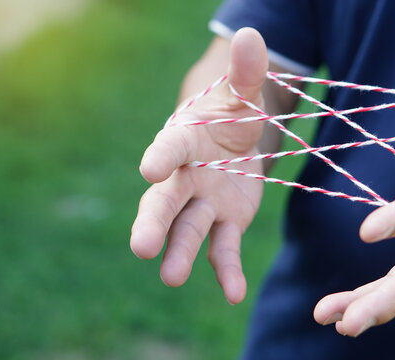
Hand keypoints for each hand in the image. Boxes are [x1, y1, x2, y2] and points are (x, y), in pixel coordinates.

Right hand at [130, 28, 268, 304]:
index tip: (151, 168)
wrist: (234, 141)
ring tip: (172, 276)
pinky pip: (223, 249)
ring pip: (188, 231)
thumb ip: (246, 73)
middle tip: (141, 247)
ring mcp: (203, 204)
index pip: (169, 148)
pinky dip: (226, 271)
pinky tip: (233, 293)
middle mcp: (184, 178)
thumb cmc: (229, 115)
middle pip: (164, 202)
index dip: (160, 156)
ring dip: (180, 253)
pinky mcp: (225, 223)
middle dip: (154, 223)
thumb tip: (253, 36)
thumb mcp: (241, 94)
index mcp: (184, 141)